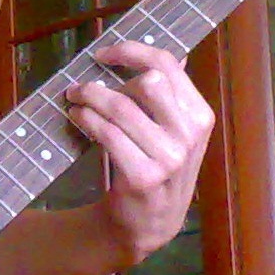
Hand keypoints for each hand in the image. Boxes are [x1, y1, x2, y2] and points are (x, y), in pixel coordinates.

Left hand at [63, 40, 215, 264]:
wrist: (149, 223)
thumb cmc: (157, 168)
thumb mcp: (174, 133)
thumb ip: (169, 96)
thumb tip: (166, 55)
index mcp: (199, 116)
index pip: (167, 65)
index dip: (131, 51)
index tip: (104, 53)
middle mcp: (189, 135)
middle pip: (147, 82)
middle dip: (107, 80)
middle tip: (84, 85)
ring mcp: (169, 158)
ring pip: (121, 108)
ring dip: (89, 98)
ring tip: (74, 99)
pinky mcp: (143, 176)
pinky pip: (107, 134)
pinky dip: (86, 120)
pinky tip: (78, 117)